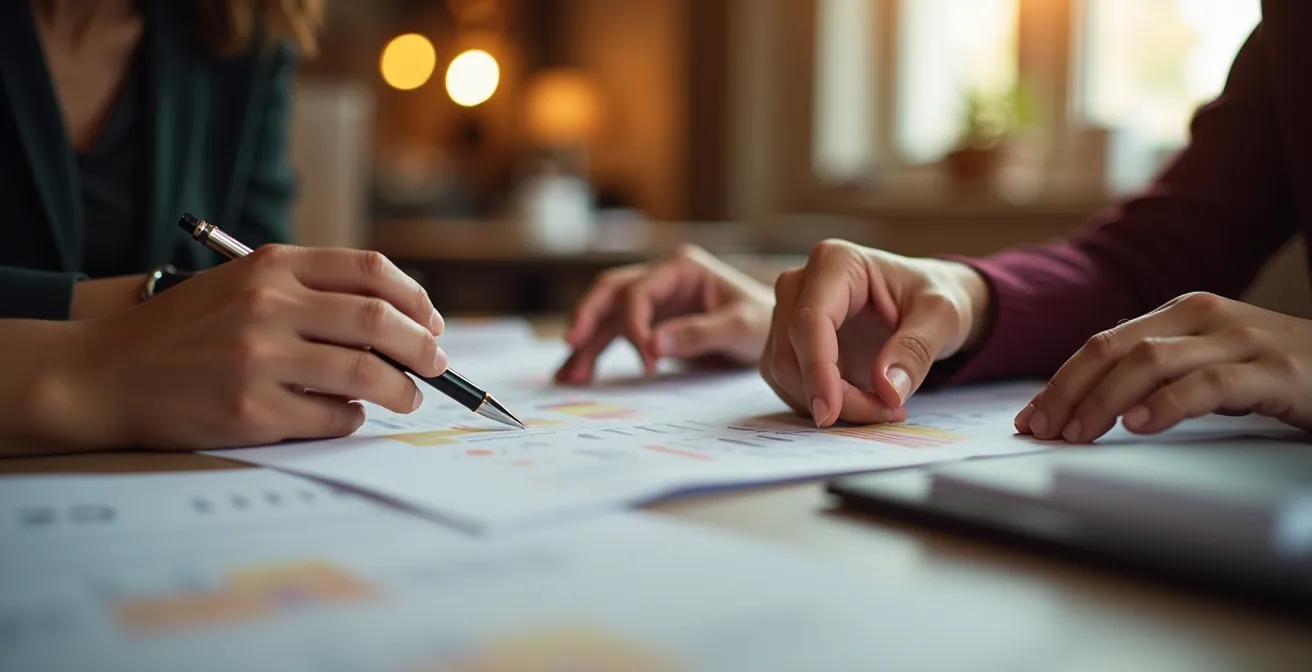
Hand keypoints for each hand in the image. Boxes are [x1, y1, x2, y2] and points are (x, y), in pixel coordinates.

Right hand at [62, 245, 446, 449]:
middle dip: (423, 347)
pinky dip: (353, 418)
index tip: (431, 322)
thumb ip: (309, 290)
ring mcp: (259, 359)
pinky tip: (348, 415)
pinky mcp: (251, 411)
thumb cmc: (183, 331)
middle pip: (380, 321)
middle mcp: (268, 305)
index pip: (370, 272)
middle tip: (437, 365)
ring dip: (402, 390)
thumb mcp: (241, 283)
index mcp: (270, 265)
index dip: (415, 299)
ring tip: (408, 397)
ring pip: (366, 373)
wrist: (103, 374)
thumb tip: (398, 320)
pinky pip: (333, 417)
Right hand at [555, 245, 772, 383]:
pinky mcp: (647, 323)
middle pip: (610, 291)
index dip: (636, 324)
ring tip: (568, 375)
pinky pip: (612, 334)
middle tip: (572, 342)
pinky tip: (574, 373)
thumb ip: (699, 333)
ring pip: (605, 315)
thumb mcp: (740, 327)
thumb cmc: (761, 322)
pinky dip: (593, 353)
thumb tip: (653, 345)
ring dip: (585, 343)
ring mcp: (651, 300)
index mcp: (681, 267)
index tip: (649, 360)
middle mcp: (659, 278)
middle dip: (588, 316)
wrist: (769, 334)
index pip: (640, 291)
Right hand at [761, 240, 989, 426]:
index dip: (816, 370)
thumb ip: (917, 350)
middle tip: (888, 411)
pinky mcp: (789, 343)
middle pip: (791, 354)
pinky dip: (823, 403)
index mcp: (835, 263)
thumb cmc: (933, 297)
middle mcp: (800, 284)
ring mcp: (789, 314)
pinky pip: (790, 384)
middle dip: (833, 396)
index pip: (810, 321)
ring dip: (830, 404)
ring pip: (785, 374)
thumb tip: (887, 388)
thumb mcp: (942, 316)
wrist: (924, 303)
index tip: (830, 412)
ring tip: (883, 405)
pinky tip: (862, 401)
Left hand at [1016, 292, 1311, 441]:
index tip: (1030, 418)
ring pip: (1151, 361)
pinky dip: (1167, 405)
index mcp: (1182, 313)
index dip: (1059, 380)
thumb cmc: (1279, 375)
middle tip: (1041, 430)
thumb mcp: (1209, 366)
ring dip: (1103, 400)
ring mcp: (1243, 341)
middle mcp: (1206, 316)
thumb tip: (1089, 395)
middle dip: (1068, 390)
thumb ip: (1160, 371)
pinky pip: (1210, 385)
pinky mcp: (1278, 373)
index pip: (1103, 344)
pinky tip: (1139, 426)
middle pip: (1114, 348)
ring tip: (1077, 433)